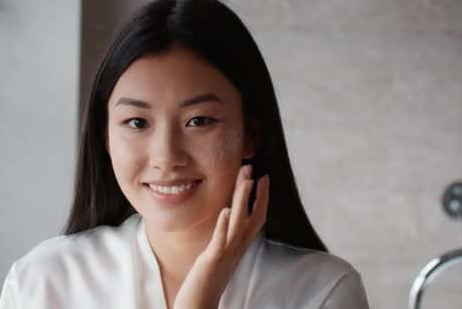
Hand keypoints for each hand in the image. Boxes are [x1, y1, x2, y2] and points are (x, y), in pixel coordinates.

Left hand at [173, 165, 269, 308]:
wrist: (200, 306)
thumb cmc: (207, 281)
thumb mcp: (219, 255)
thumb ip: (225, 238)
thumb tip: (228, 219)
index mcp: (238, 246)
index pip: (256, 218)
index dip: (261, 198)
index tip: (262, 177)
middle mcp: (236, 248)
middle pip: (252, 216)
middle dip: (253, 191)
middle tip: (251, 168)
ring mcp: (226, 254)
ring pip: (239, 223)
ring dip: (242, 200)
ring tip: (245, 179)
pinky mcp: (212, 261)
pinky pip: (220, 241)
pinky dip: (224, 225)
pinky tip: (225, 210)